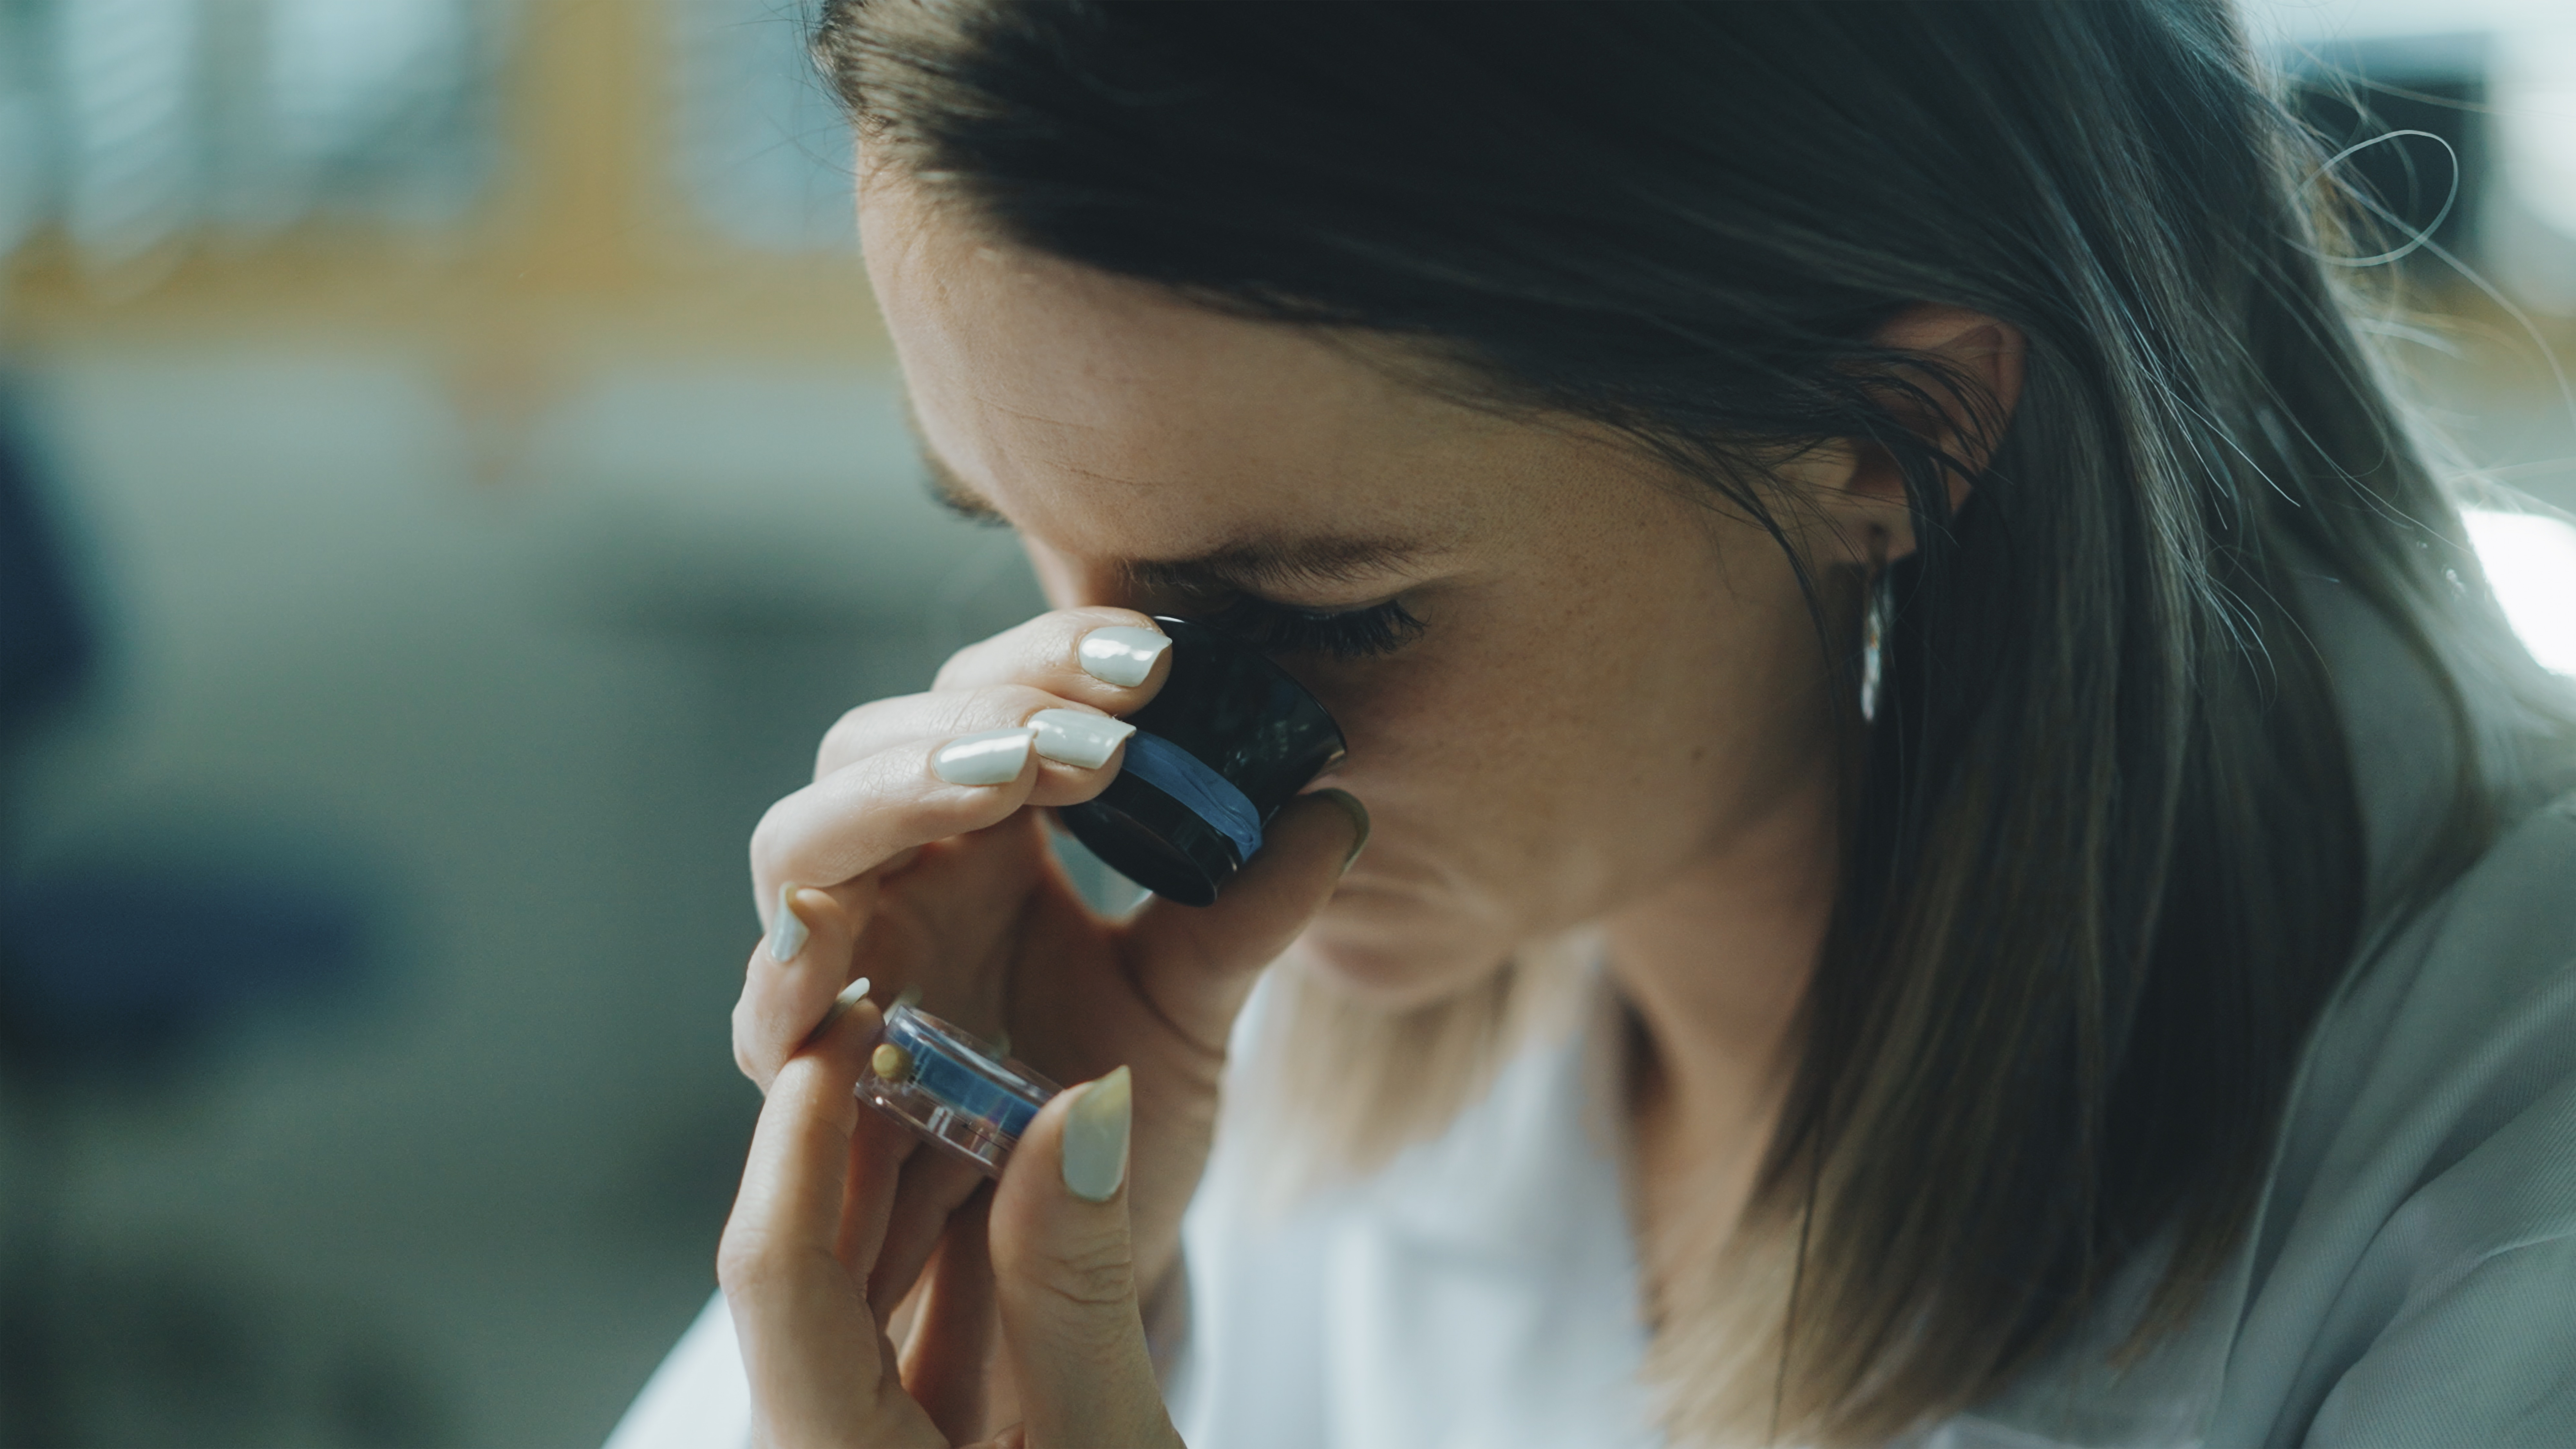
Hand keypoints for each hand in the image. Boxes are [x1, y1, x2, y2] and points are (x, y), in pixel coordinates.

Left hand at [720, 972, 1180, 1447]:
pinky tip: (1013, 1180)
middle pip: (807, 1257)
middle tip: (928, 1021)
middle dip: (869, 1132)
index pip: (774, 1264)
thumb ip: (1080, 1295)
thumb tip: (1082, 1116)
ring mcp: (852, 1442)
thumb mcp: (1106, 1446)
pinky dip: (958, 1250)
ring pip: (859, 1287)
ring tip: (984, 1086)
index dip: (800, 1131)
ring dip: (921, 1184)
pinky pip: (905, 1331)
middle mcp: (815, 1442)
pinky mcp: (902, 1447)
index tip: (847, 1025)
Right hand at [730, 608, 1364, 1372]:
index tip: (1156, 664)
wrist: (1074, 1260)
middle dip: (976, 720)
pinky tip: (848, 930)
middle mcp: (900, 884)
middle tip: (1089, 736)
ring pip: (801, 847)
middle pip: (873, 744)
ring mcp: (846, 970)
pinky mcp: (809, 1073)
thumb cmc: (1111, 1120)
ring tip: (1005, 780)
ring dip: (893, 797)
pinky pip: (767, 1006)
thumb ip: (1247, 913)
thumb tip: (1337, 808)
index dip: (1052, 664)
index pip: (987, 702)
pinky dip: (792, 961)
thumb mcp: (1192, 1010)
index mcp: (981, 840)